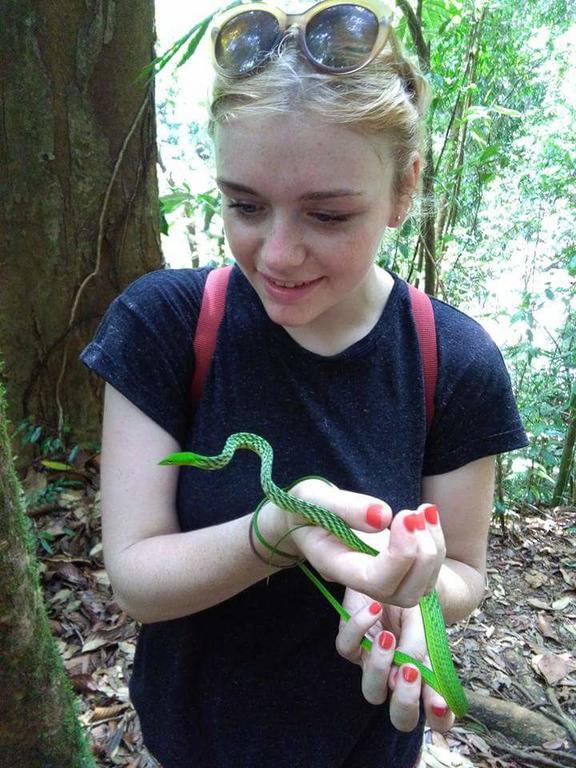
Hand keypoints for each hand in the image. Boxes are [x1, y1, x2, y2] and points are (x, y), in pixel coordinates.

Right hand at [260, 479, 445, 607]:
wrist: (301, 520)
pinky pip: (424, 574)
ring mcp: (378, 580)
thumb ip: (344, 506)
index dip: (398, 556)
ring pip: (419, 589)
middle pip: (402, 594)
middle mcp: (358, 580)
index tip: (404, 516)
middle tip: (418, 514)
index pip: (373, 580)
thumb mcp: (313, 497)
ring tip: (425, 511)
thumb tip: (383, 516)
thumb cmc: (303, 507)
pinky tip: (426, 516)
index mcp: (335, 565)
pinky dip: (434, 546)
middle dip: (422, 557)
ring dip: (433, 551)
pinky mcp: (393, 571)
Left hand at [335, 589, 454, 731]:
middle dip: (405, 701)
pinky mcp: (350, 644)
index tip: (439, 704)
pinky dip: (360, 627)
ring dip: (380, 666)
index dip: (441, 718)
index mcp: (424, 675)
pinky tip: (375, 609)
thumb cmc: (412, 602)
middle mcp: (398, 677)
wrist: (390, 574)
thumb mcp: (422, 619)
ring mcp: (373, 665)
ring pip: (372, 692)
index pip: (437, 713)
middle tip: (410, 671)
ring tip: (388, 637)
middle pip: (401, 717)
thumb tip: (405, 671)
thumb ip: (418, 646)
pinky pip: (347, 648)